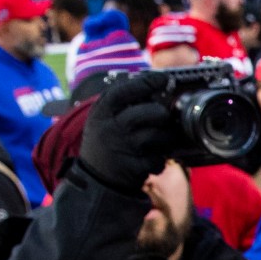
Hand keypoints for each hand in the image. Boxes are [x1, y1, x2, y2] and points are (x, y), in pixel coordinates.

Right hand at [78, 73, 183, 190]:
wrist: (94, 181)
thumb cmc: (104, 144)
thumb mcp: (102, 121)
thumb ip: (122, 105)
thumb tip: (153, 86)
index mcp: (101, 114)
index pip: (123, 91)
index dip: (146, 83)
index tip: (163, 78)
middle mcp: (110, 129)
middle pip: (149, 113)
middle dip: (162, 114)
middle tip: (164, 117)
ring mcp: (122, 150)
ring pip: (159, 136)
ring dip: (167, 138)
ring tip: (161, 140)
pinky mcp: (133, 169)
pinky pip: (159, 159)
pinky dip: (161, 159)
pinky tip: (152, 159)